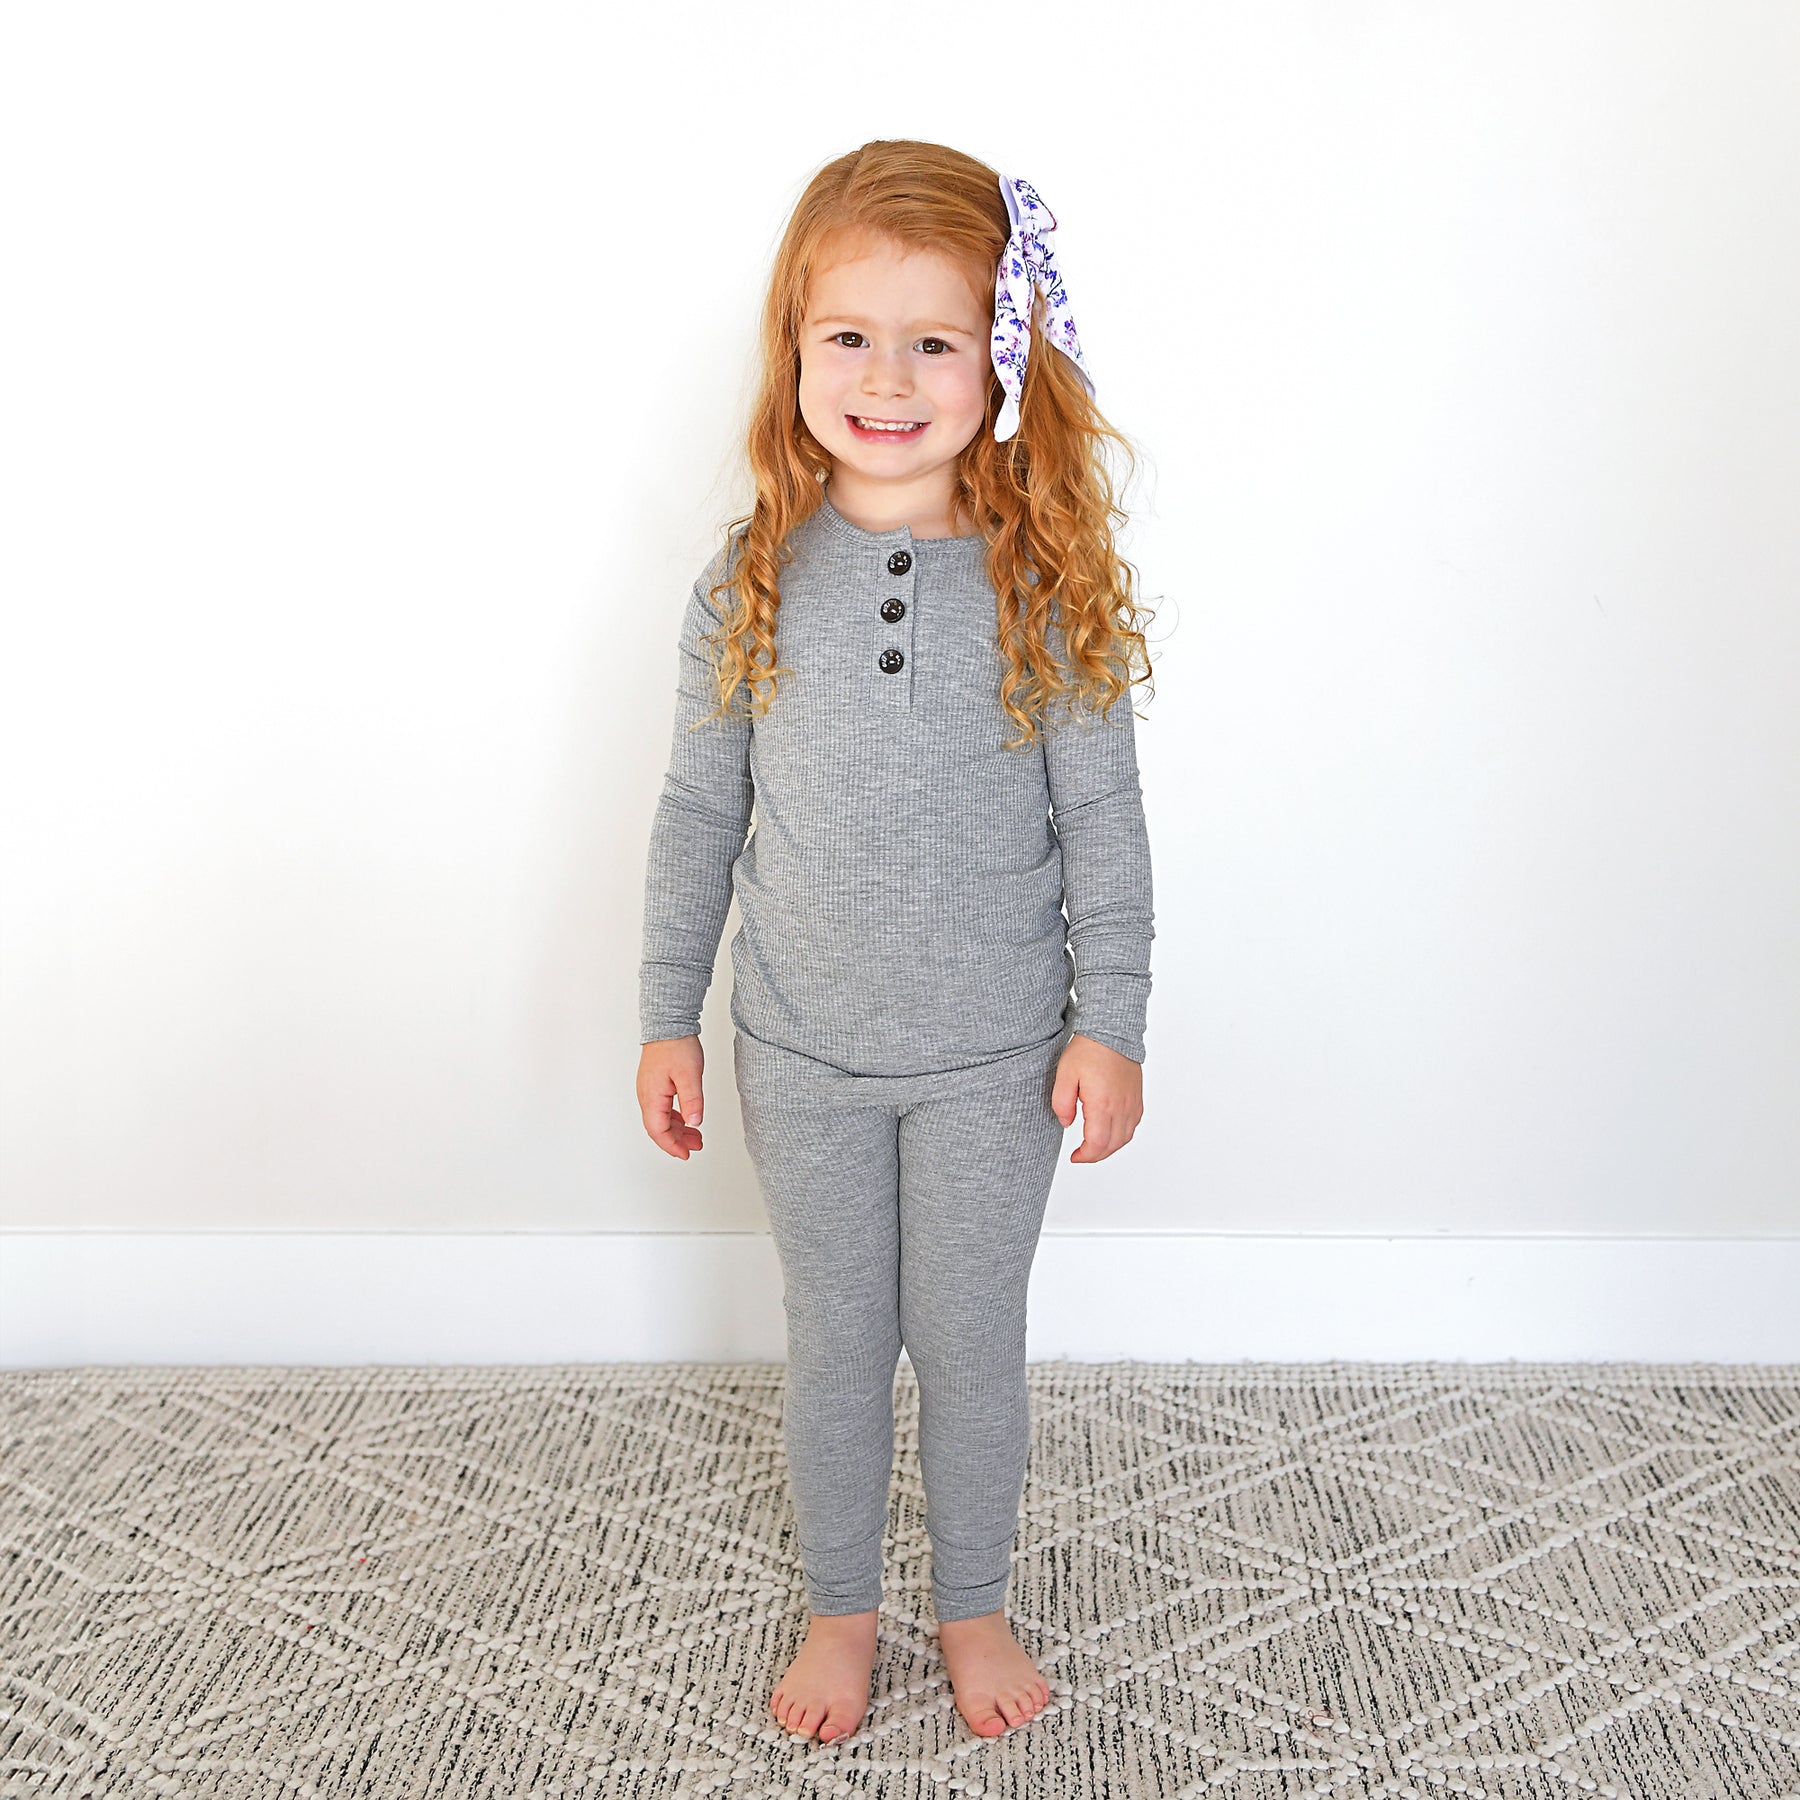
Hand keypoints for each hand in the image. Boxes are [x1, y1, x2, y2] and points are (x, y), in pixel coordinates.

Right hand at [638, 1036, 706, 1158]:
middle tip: (696, 1146)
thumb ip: (692, 1101)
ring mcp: (649, 1090)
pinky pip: (662, 1108)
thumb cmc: (676, 1045)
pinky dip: (675, 1118)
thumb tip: (694, 1123)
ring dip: (677, 1130)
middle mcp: (646, 1096)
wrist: (669, 1024)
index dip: (672, 1146)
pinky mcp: (654, 1084)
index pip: (658, 1131)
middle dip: (677, 1141)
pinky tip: (687, 1119)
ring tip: (696, 1136)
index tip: (686, 1154)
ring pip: (661, 1119)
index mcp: (652, 1097)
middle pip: (658, 1128)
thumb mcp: (690, 1075)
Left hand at [1050, 1034, 1142, 1161]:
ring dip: (1110, 1147)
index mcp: (1102, 1104)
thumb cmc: (1089, 1049)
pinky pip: (1133, 1125)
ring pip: (1125, 1137)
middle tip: (1082, 1154)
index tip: (1075, 1156)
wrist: (1112, 1031)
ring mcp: (1132, 1102)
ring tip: (1094, 1146)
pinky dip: (1122, 1135)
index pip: (1097, 1143)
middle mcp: (1121, 1106)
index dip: (1085, 1155)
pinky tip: (1110, 1132)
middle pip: (1112, 1145)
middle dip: (1096, 1155)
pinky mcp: (1137, 1097)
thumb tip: (1066, 1123)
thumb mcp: (1064, 1074)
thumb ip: (1062, 1103)